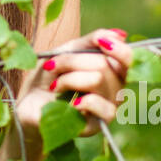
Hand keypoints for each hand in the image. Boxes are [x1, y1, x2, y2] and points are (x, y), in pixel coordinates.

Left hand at [14, 28, 132, 157]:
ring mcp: (108, 108)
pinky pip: (96, 104)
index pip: (130, 59)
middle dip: (72, 61)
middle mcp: (116, 90)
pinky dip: (77, 99)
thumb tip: (120, 34)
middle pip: (103, 65)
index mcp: (112, 71)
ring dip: (68, 78)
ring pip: (96, 80)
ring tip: (55, 86)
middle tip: (52, 66)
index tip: (100, 42)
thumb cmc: (50, 76)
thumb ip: (92, 41)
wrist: (29, 102)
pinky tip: (68, 103)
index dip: (118, 48)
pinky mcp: (97, 125)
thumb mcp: (68, 50)